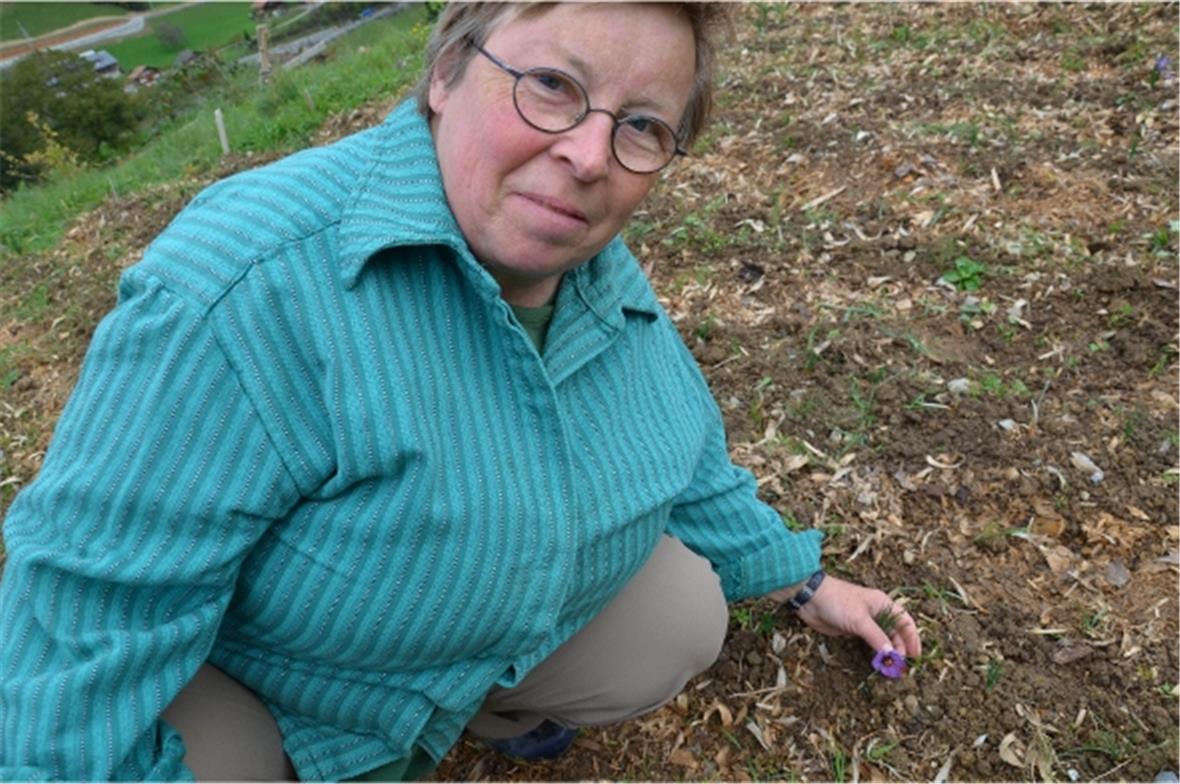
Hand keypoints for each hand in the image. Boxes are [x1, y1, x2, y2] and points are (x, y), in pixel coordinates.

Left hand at [785, 575, 921, 657]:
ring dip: (888, 652)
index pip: (906, 621)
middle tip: (902, 667)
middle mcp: (877, 612)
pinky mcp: (853, 629)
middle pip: (896, 632)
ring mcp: (864, 621)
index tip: (916, 656)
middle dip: (901, 648)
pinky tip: (878, 662)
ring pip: (883, 638)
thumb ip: (877, 637)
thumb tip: (892, 655)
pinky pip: (869, 643)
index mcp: (883, 604)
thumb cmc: (838, 602)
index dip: (913, 638)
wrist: (810, 598)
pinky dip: (875, 652)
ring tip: (892, 668)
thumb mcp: (860, 620)